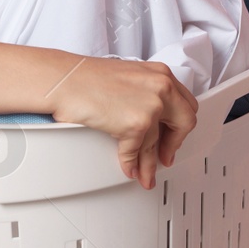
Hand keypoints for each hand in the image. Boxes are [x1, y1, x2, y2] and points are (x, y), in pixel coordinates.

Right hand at [47, 53, 198, 188]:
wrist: (63, 80)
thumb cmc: (84, 77)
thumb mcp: (127, 77)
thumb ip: (145, 93)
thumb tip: (150, 116)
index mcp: (160, 73)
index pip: (185, 102)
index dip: (179, 123)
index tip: (173, 134)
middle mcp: (161, 87)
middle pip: (184, 123)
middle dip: (175, 143)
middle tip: (167, 155)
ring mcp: (151, 106)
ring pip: (157, 143)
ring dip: (150, 163)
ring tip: (146, 173)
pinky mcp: (135, 124)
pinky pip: (137, 152)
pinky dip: (132, 164)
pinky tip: (129, 168)